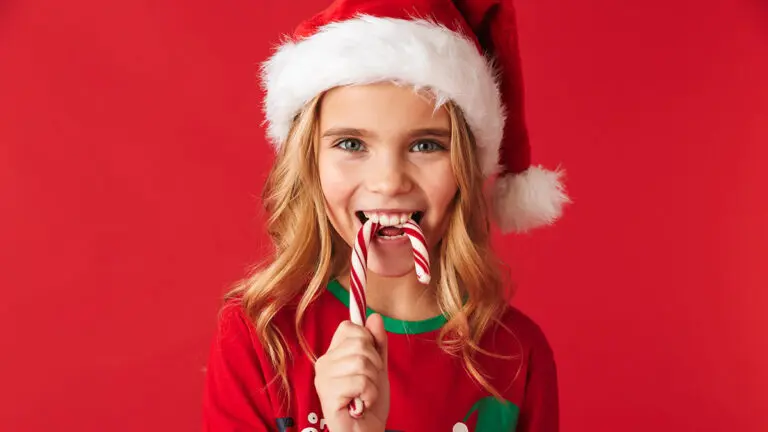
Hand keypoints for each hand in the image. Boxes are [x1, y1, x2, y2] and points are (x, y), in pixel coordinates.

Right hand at [314, 314, 389, 431]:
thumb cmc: (368, 402)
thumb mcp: (378, 368)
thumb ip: (378, 343)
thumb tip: (375, 316)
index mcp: (333, 354)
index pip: (350, 328)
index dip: (368, 341)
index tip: (370, 362)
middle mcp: (324, 363)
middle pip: (359, 343)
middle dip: (374, 364)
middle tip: (368, 383)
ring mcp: (324, 379)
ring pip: (361, 362)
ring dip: (373, 382)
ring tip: (365, 395)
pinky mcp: (328, 394)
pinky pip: (360, 381)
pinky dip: (369, 395)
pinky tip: (361, 404)